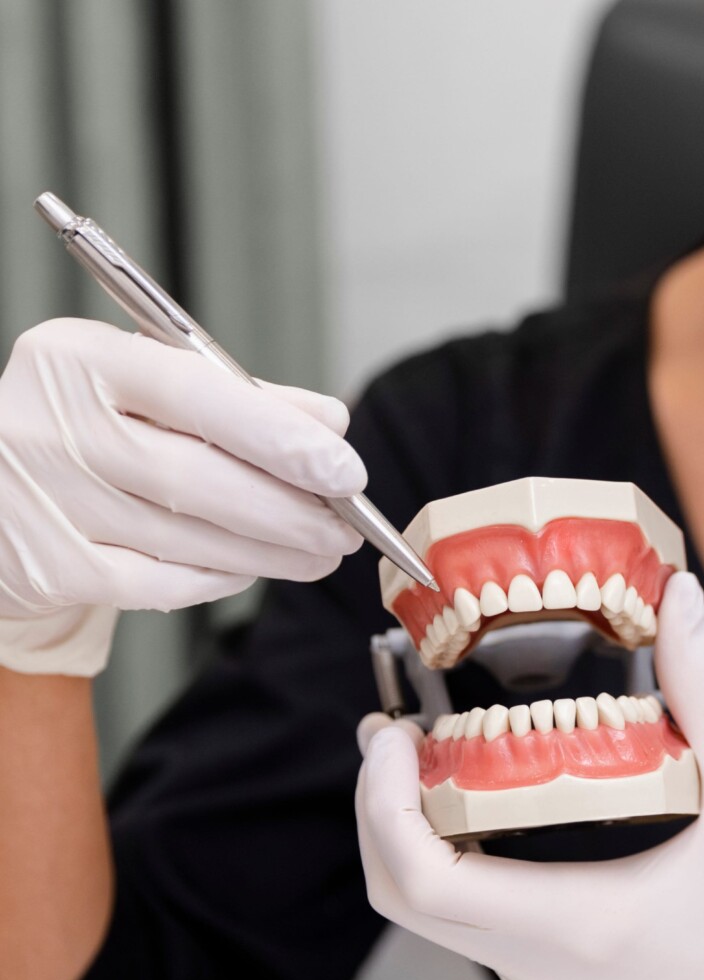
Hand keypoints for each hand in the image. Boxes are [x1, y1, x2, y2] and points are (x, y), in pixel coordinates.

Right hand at [0, 319, 366, 675]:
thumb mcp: (145, 387)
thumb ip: (241, 400)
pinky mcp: (47, 567)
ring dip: (272, 552)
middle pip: (199, 478)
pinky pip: (160, 584)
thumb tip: (330, 423)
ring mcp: (44, 501)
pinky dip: (218, 579)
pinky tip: (250, 569)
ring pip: (189, 538)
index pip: (196, 394)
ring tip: (320, 552)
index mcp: (77, 359)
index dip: (280, 437)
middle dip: (291, 511)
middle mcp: (49, 425)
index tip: (345, 471)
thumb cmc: (81, 428)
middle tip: (346, 527)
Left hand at [355, 573, 703, 979]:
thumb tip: (678, 600)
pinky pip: (475, 930)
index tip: (391, 739)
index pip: (422, 881)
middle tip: (394, 735)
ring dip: (415, 839)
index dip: (381, 805)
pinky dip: (456, 868)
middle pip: (404, 900)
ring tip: (430, 760)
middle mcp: (540, 971)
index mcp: (576, 926)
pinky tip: (486, 811)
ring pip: (434, 919)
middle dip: (379, 812)